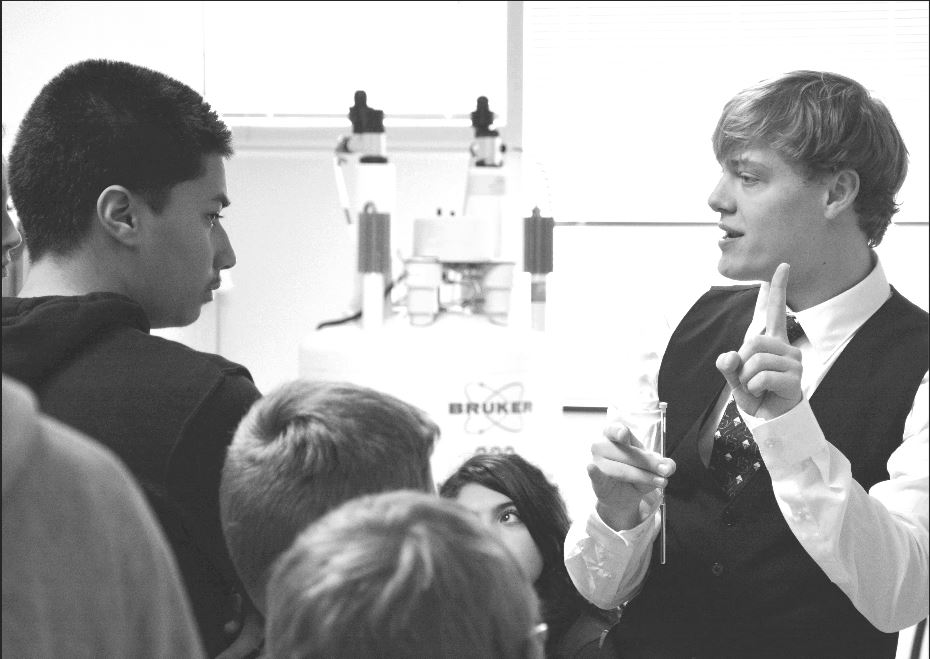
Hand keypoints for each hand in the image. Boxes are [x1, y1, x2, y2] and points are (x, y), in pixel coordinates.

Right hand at [588, 421, 675, 531]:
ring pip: (622, 470)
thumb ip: (662, 464)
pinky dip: (594, 472)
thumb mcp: (651, 465)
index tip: (625, 435)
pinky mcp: (596, 481)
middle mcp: (601, 446)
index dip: (619, 431)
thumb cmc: (635, 471)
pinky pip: (595, 476)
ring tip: (660, 482)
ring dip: (643, 477)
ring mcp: (597, 463)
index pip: (614, 429)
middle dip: (649, 463)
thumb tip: (669, 467)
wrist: (622, 496)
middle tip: (665, 471)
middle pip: (627, 454)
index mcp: (612, 434)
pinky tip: (592, 467)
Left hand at [716, 262, 802, 419]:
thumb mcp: (735, 379)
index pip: (772, 311)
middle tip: (749, 378)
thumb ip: (728, 366)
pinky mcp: (795, 378)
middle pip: (753, 341)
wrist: (772, 419)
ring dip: (747, 379)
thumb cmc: (757, 395)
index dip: (776, 289)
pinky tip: (763, 392)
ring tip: (758, 387)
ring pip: (756, 360)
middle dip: (742, 363)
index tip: (782, 266)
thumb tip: (728, 358)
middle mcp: (786, 348)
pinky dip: (754, 387)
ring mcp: (793, 362)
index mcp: (772, 342)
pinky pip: (762, 376)